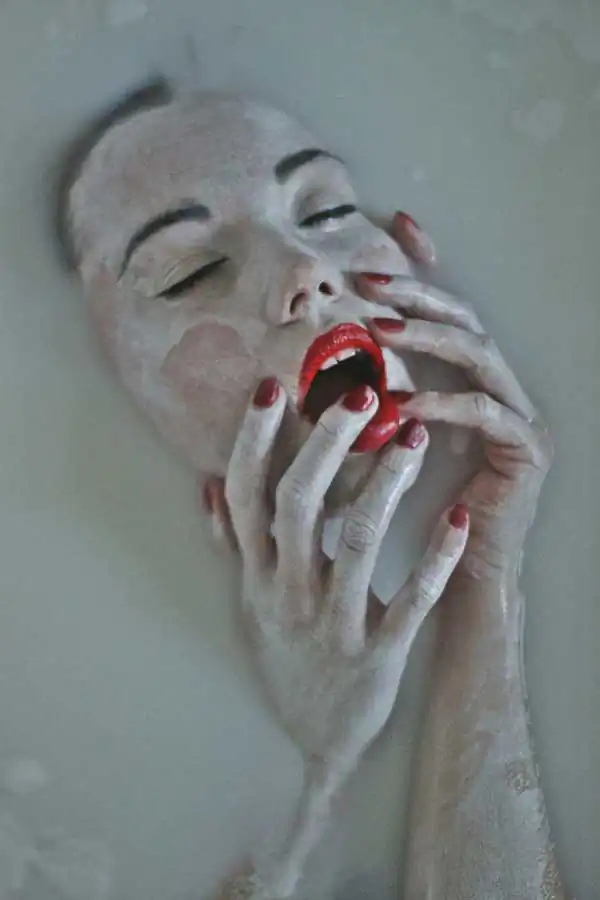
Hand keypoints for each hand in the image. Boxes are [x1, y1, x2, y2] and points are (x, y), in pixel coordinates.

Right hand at [218, 379, 466, 777]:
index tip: (272, 387)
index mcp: (258, 575)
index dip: (254, 441)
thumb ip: (232, 542)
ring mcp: (332, 624)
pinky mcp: (378, 654)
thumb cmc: (287, 657)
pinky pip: (410, 601)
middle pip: (298, 505)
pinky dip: (436, 558)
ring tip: (414, 435)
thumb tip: (208, 484)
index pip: (245, 496)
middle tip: (358, 397)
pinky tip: (454, 515)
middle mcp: (287, 592)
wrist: (316, 741)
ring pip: (357, 542)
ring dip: (385, 483)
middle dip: (324, 445)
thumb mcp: (250, 600)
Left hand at [356, 212, 552, 579]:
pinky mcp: (528, 447)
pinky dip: (442, 403)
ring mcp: (518, 413)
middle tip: (369, 280)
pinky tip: (402, 404)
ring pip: (477, 353)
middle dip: (417, 294)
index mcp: (467, 381)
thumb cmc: (412, 513)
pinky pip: (485, 411)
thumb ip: (366, 398)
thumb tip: (314, 362)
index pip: (447, 311)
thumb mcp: (381, 442)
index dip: (426, 267)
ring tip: (379, 329)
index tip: (394, 225)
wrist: (453, 578)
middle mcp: (498, 387)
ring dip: (427, 336)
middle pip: (463, 319)